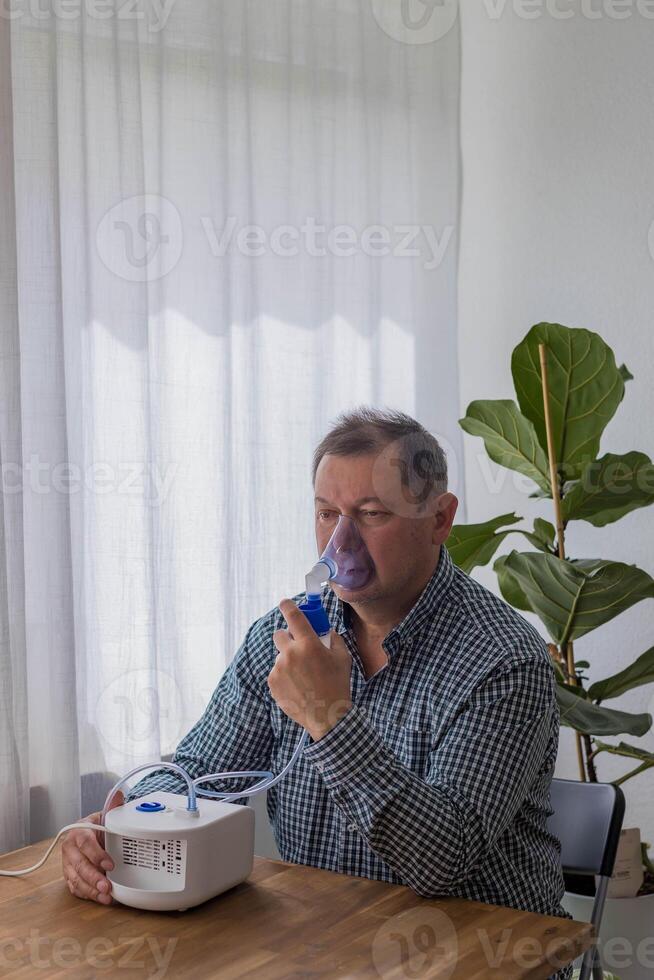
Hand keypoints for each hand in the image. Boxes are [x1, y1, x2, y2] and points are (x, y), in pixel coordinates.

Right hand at [61, 790, 123, 903]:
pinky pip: (76, 888)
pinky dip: (88, 895)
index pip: (85, 844)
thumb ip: (112, 807)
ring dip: (92, 890)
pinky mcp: (69, 877)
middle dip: (94, 877)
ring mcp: (68, 865)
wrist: (88, 835)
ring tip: (106, 896)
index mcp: (77, 832)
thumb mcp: (104, 816)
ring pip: (77, 880)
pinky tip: (101, 898)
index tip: (110, 864)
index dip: (97, 855)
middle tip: (107, 886)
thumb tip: (118, 794)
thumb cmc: (97, 827)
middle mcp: (69, 849)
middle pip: (80, 865)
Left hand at [269, 598, 352, 741]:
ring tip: (303, 676)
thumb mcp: (342, 658)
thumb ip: (333, 639)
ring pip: (279, 656)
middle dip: (287, 637)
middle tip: (298, 647)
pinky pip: (276, 672)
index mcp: (308, 644)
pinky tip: (298, 686)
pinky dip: (284, 675)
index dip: (287, 606)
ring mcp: (279, 668)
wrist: (327, 715)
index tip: (284, 603)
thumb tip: (325, 631)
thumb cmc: (337, 685)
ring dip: (288, 660)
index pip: (293, 616)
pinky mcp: (272, 682)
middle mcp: (290, 653)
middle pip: (279, 634)